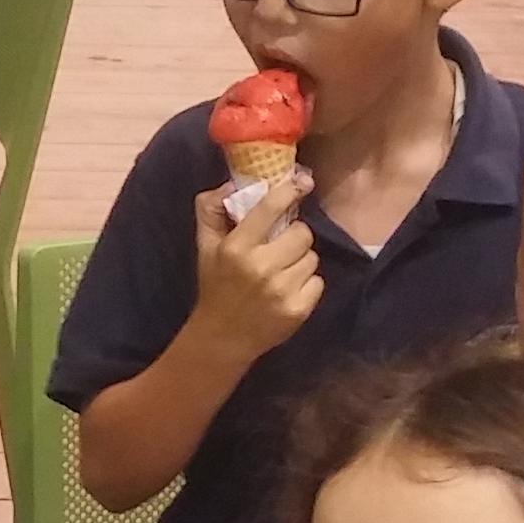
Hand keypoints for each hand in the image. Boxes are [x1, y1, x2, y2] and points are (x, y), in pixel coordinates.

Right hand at [187, 180, 321, 365]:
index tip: (302, 184)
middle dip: (294, 237)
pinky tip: (289, 290)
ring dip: (301, 261)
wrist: (222, 338)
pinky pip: (318, 282)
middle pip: (303, 233)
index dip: (289, 192)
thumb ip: (211, 210)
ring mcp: (282, 290)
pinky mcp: (298, 310)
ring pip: (312, 257)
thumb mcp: (205, 247)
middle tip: (280, 246)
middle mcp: (261, 267)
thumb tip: (233, 184)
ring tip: (283, 271)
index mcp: (236, 247)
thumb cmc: (216, 286)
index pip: (271, 208)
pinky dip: (307, 284)